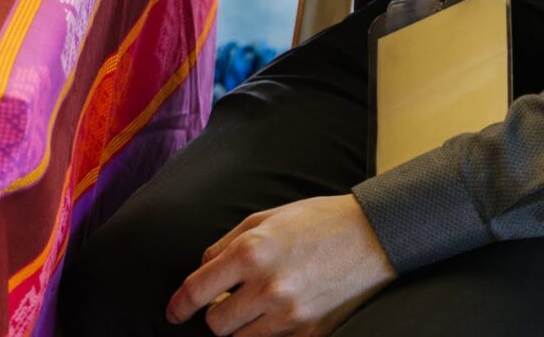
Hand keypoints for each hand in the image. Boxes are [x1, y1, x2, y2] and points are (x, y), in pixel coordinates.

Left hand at [166, 196, 393, 335]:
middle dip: (215, 313)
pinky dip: (268, 332)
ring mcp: (290, 314)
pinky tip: (279, 311)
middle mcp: (267, 287)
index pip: (198, 290)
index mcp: (250, 252)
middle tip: (227, 299)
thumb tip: (203, 269)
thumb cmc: (315, 221)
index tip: (173, 313)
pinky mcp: (310, 332)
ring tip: (257, 302)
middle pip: (217, 324)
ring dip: (241, 325)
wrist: (371, 237)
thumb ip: (226, 244)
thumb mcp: (263, 218)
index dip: (179, 306)